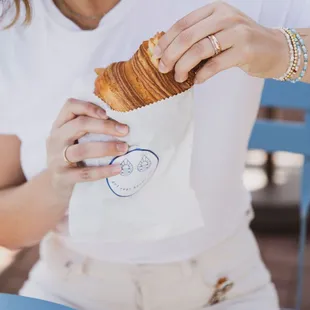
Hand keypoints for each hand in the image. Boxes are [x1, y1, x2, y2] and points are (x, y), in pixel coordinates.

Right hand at [46, 98, 128, 198]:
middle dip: (105, 126)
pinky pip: (85, 173)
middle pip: (79, 125)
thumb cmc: (72, 158)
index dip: (89, 107)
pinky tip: (118, 169)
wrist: (55, 186)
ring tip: (124, 148)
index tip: (108, 113)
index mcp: (60, 125)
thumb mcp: (74, 139)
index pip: (70, 106)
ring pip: (82, 149)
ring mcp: (56, 158)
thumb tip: (121, 123)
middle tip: (125, 130)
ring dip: (106, 148)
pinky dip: (103, 171)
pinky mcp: (62, 177)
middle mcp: (56, 139)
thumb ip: (89, 129)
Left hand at [154, 1, 288, 82]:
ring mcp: (237, 32)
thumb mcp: (219, 31)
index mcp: (215, 9)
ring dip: (183, 67)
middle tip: (163, 70)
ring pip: (199, 50)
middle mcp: (225, 16)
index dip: (166, 41)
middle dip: (170, 56)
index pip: (182, 24)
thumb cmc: (240, 43)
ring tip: (179, 78)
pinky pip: (215, 65)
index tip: (156, 56)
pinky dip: (202, 75)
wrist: (274, 48)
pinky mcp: (245, 50)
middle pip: (187, 37)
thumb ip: (198, 36)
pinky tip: (197, 81)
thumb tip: (168, 52)